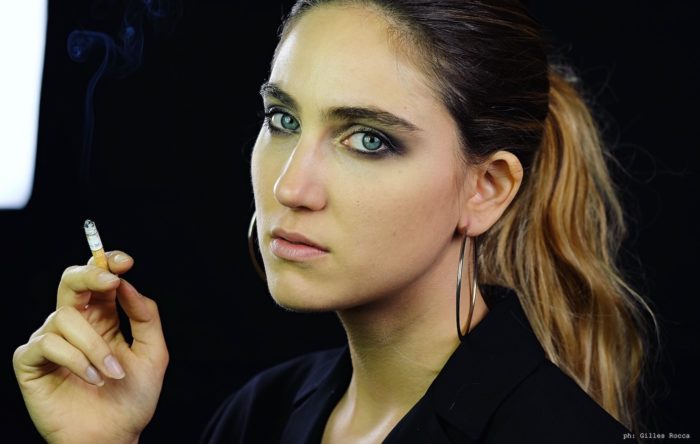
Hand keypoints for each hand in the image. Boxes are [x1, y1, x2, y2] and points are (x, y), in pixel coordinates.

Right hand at [12, 251, 168, 443]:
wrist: (114, 437)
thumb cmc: (133, 398)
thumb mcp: (154, 352)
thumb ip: (145, 315)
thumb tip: (127, 284)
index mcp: (103, 318)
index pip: (99, 279)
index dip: (107, 263)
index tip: (126, 262)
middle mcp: (75, 325)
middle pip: (71, 281)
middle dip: (89, 273)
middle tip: (111, 281)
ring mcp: (51, 342)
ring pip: (65, 317)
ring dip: (94, 345)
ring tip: (112, 373)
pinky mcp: (31, 363)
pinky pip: (48, 343)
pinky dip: (75, 359)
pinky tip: (92, 378)